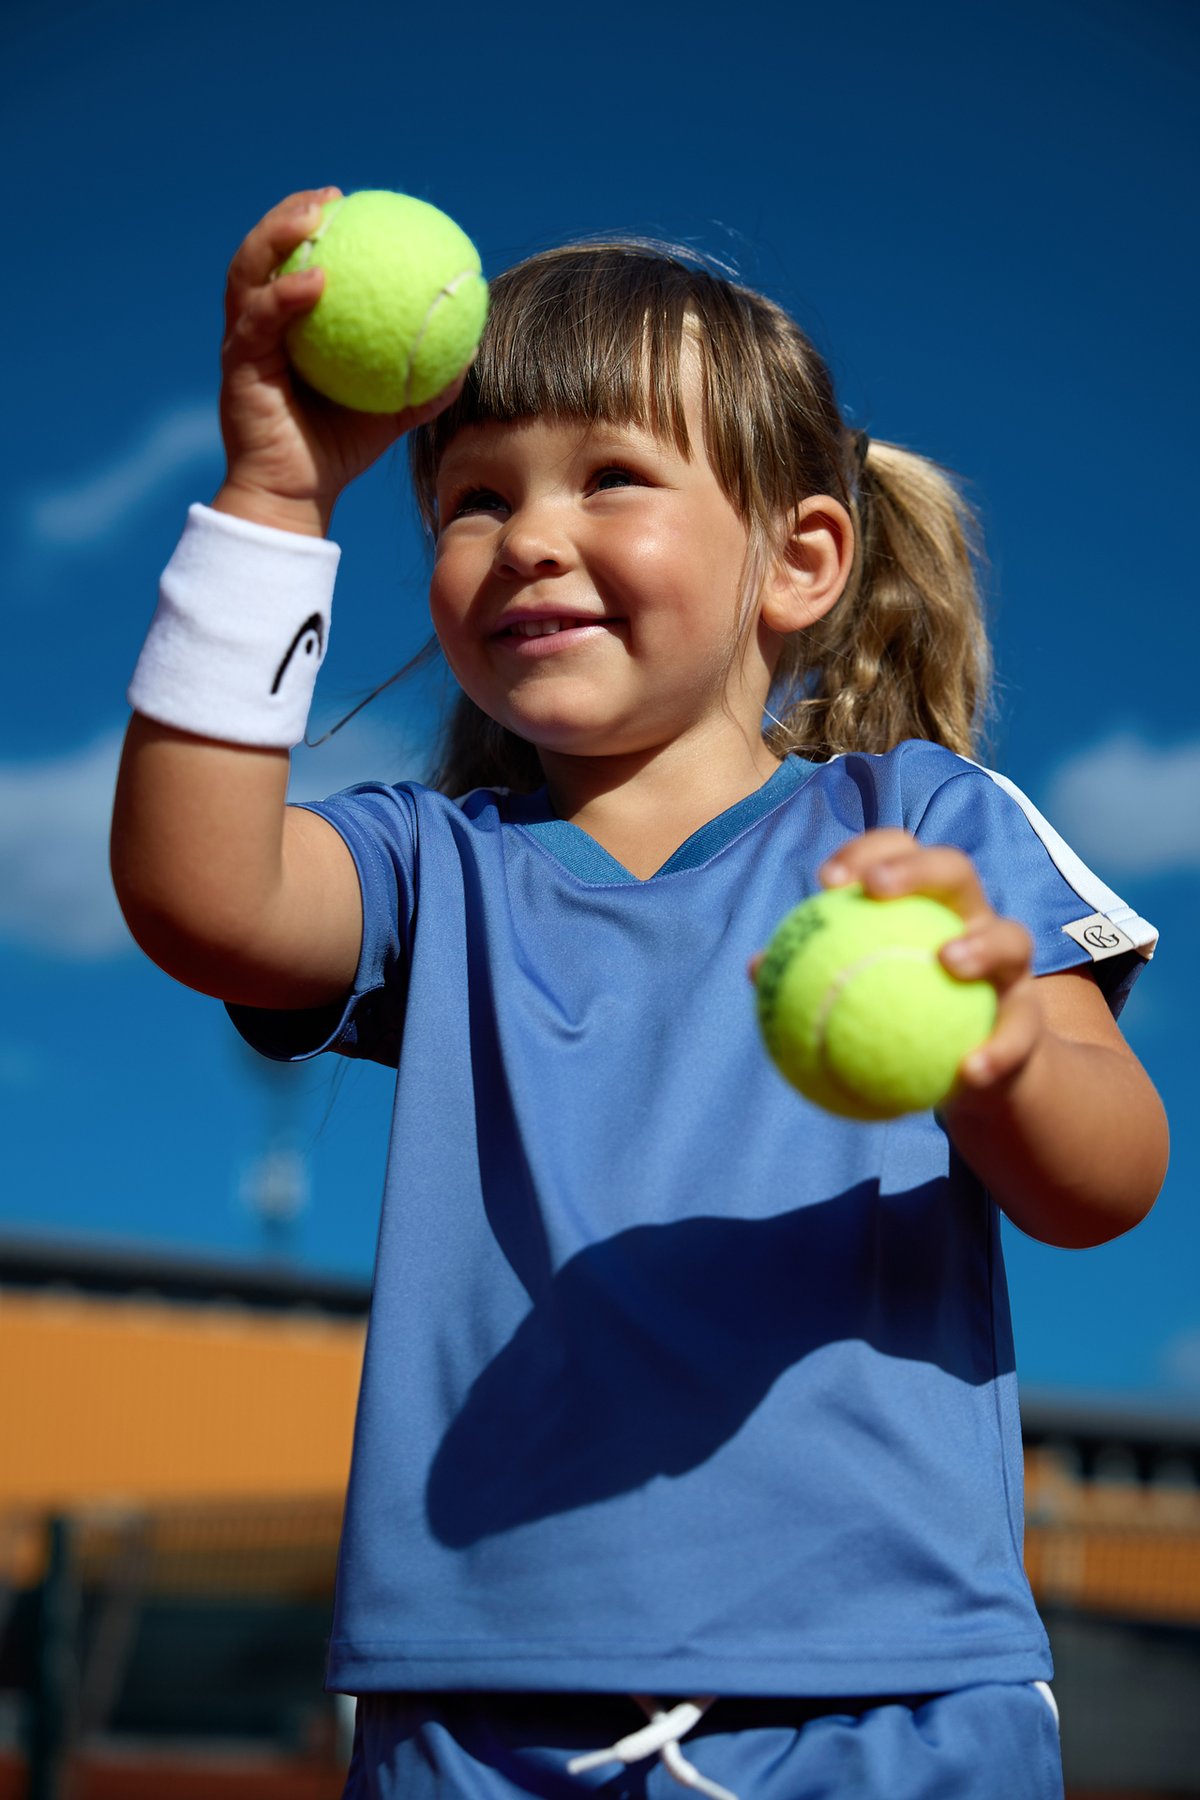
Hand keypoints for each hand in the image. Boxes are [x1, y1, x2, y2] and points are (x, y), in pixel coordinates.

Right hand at [213, 188, 465, 536]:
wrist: (297, 496)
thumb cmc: (338, 452)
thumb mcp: (391, 413)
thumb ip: (424, 382)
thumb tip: (470, 352)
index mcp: (286, 329)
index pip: (293, 263)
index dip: (314, 228)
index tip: (349, 205)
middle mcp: (257, 327)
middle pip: (263, 253)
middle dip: (290, 215)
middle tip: (331, 198)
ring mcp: (242, 343)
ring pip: (248, 272)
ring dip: (276, 235)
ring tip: (314, 218)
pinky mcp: (237, 366)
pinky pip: (260, 320)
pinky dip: (285, 295)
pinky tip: (315, 280)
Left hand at [817, 828, 1040, 1095]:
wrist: (973, 1073)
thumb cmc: (901, 1017)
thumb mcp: (855, 997)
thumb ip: (812, 976)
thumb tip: (752, 969)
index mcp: (926, 904)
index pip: (899, 854)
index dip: (866, 851)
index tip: (827, 880)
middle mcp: (972, 919)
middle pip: (955, 869)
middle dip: (917, 868)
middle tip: (876, 889)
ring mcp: (1010, 967)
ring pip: (1012, 937)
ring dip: (982, 944)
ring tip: (946, 961)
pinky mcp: (1032, 1018)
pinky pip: (1020, 1030)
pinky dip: (998, 1050)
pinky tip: (970, 1072)